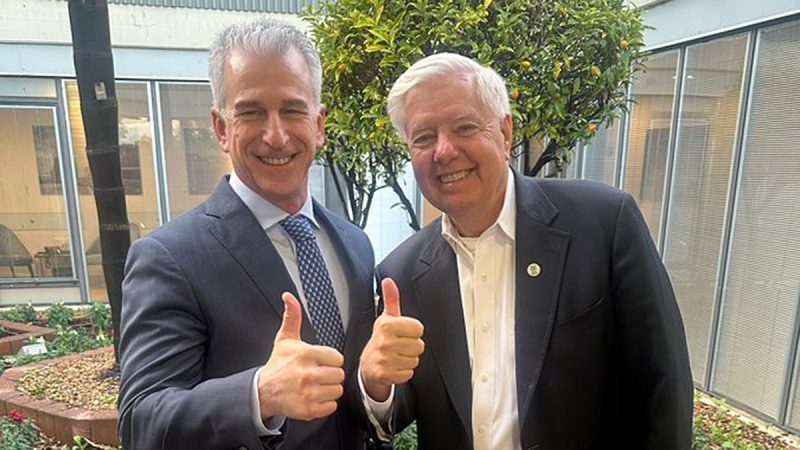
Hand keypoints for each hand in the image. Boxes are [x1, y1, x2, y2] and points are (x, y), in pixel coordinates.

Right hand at [258, 292, 344, 420]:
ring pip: (337, 391)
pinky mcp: (308, 410)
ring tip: (316, 386)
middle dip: (331, 375)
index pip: (337, 358)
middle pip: (339, 375)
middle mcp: (308, 374)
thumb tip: (289, 297)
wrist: (263, 392)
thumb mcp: (285, 339)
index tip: (321, 362)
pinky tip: (314, 397)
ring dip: (329, 389)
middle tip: (319, 375)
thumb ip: (292, 317)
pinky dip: (325, 404)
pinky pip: (331, 406)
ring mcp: (308, 393)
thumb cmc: (278, 365)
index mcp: (306, 355)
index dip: (331, 360)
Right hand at [360, 278, 424, 401]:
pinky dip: (403, 372)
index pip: (419, 329)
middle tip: (399, 347)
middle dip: (412, 347)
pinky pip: (408, 373)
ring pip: (415, 360)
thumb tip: (388, 281)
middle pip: (419, 346)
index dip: (413, 332)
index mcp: (386, 325)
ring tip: (396, 356)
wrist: (368, 365)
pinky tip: (394, 367)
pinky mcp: (385, 374)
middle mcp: (384, 341)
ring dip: (408, 360)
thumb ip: (391, 299)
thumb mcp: (386, 318)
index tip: (403, 334)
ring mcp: (384, 359)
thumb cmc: (381, 340)